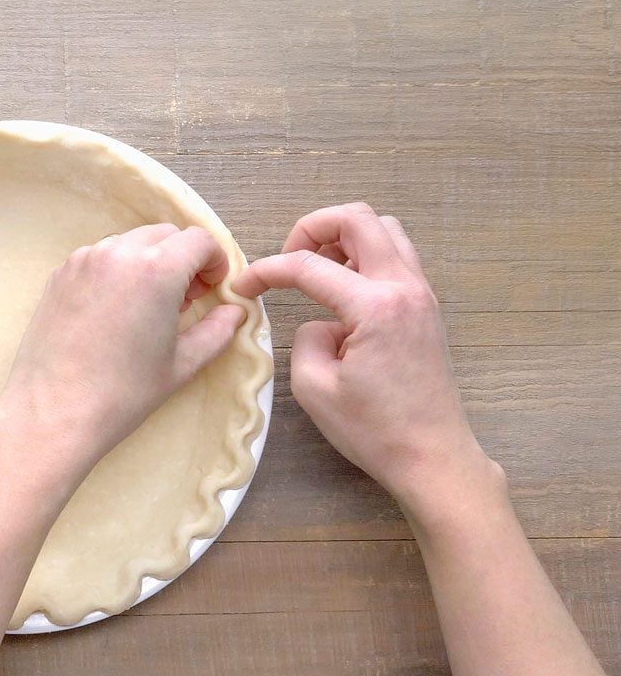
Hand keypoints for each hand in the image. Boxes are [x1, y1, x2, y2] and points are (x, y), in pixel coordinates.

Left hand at [0, 224, 244, 474]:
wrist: (52, 412)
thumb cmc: (121, 394)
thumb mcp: (181, 365)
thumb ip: (217, 331)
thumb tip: (234, 313)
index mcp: (157, 269)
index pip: (199, 240)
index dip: (214, 261)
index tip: (212, 288)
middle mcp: (119, 253)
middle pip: (165, 234)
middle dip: (183, 259)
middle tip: (184, 300)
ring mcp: (84, 260)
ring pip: (131, 242)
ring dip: (149, 261)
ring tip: (147, 307)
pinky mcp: (60, 274)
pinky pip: (100, 257)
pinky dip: (117, 270)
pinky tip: (115, 311)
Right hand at [232, 203, 492, 508]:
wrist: (432, 456)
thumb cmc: (374, 431)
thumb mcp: (315, 388)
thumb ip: (306, 339)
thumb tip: (322, 323)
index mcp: (375, 307)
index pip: (310, 266)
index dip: (268, 270)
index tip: (244, 286)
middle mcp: (404, 288)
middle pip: (358, 218)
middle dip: (312, 228)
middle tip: (289, 260)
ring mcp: (421, 294)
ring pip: (384, 230)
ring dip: (344, 238)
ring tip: (318, 271)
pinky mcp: (425, 307)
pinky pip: (395, 256)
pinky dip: (364, 257)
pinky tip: (343, 291)